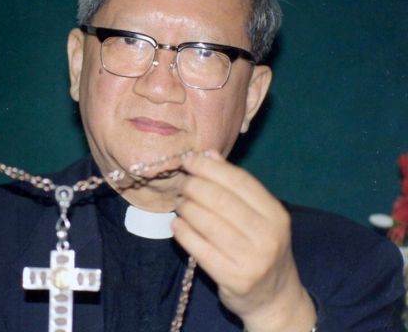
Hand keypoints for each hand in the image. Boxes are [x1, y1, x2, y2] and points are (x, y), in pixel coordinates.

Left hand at [172, 150, 315, 331]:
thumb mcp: (259, 216)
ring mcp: (251, 258)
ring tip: (179, 203)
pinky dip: (183, 232)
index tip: (189, 159)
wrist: (275, 297)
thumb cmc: (260, 248)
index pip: (239, 181)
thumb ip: (235, 186)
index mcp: (276, 214)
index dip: (210, 167)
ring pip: (207, 222)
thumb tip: (208, 154)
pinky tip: (176, 224)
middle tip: (181, 183)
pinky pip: (199, 248)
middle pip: (220, 199)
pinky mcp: (233, 278)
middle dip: (194, 186)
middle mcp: (267, 235)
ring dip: (186, 207)